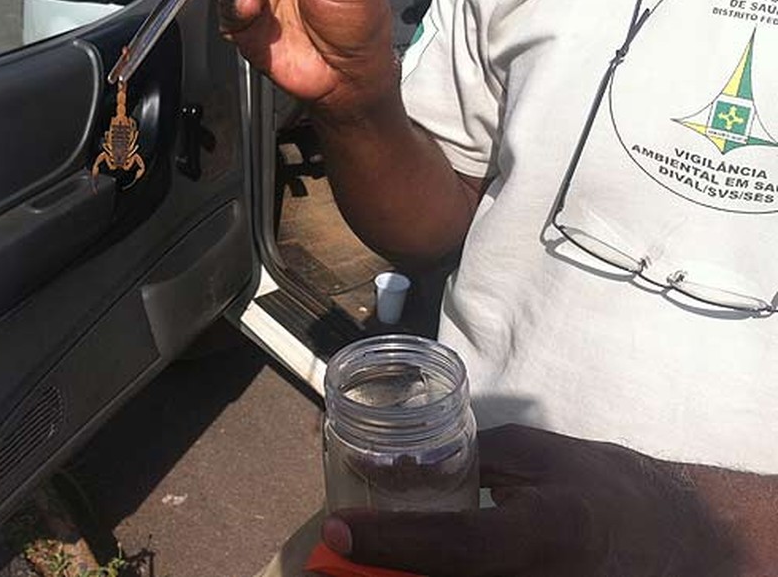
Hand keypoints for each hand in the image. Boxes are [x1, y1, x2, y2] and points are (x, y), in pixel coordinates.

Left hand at [322, 425, 737, 575]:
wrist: (683, 549)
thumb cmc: (614, 493)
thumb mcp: (547, 457)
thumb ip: (479, 455)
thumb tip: (410, 466)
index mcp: (544, 537)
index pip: (453, 545)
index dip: (389, 539)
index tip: (338, 528)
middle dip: (384, 570)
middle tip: (338, 555)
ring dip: (406, 574)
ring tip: (365, 558)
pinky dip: (438, 576)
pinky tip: (413, 563)